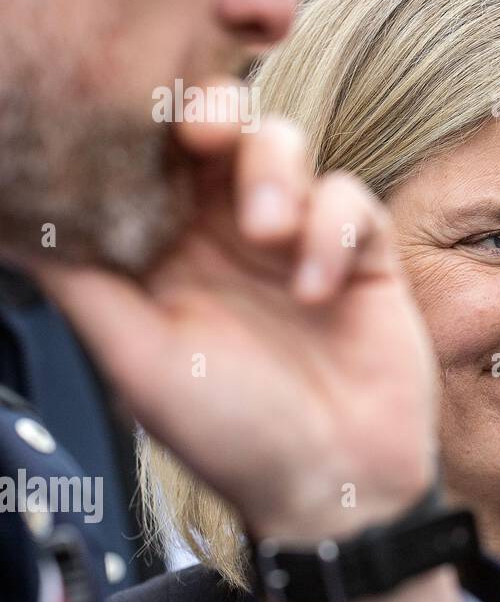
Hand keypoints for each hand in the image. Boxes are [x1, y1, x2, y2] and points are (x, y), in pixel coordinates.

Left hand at [31, 84, 437, 542]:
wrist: (335, 486)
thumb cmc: (230, 435)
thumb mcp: (137, 359)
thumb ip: (80, 283)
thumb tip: (11, 223)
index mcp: (166, 253)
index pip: (147, 159)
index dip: (139, 125)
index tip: (129, 116)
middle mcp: (227, 235)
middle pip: (219, 128)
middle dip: (212, 116)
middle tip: (203, 139)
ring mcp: (297, 240)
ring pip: (287, 144)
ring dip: (275, 172)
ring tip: (268, 233)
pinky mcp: (361, 252)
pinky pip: (351, 199)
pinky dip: (333, 231)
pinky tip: (318, 290)